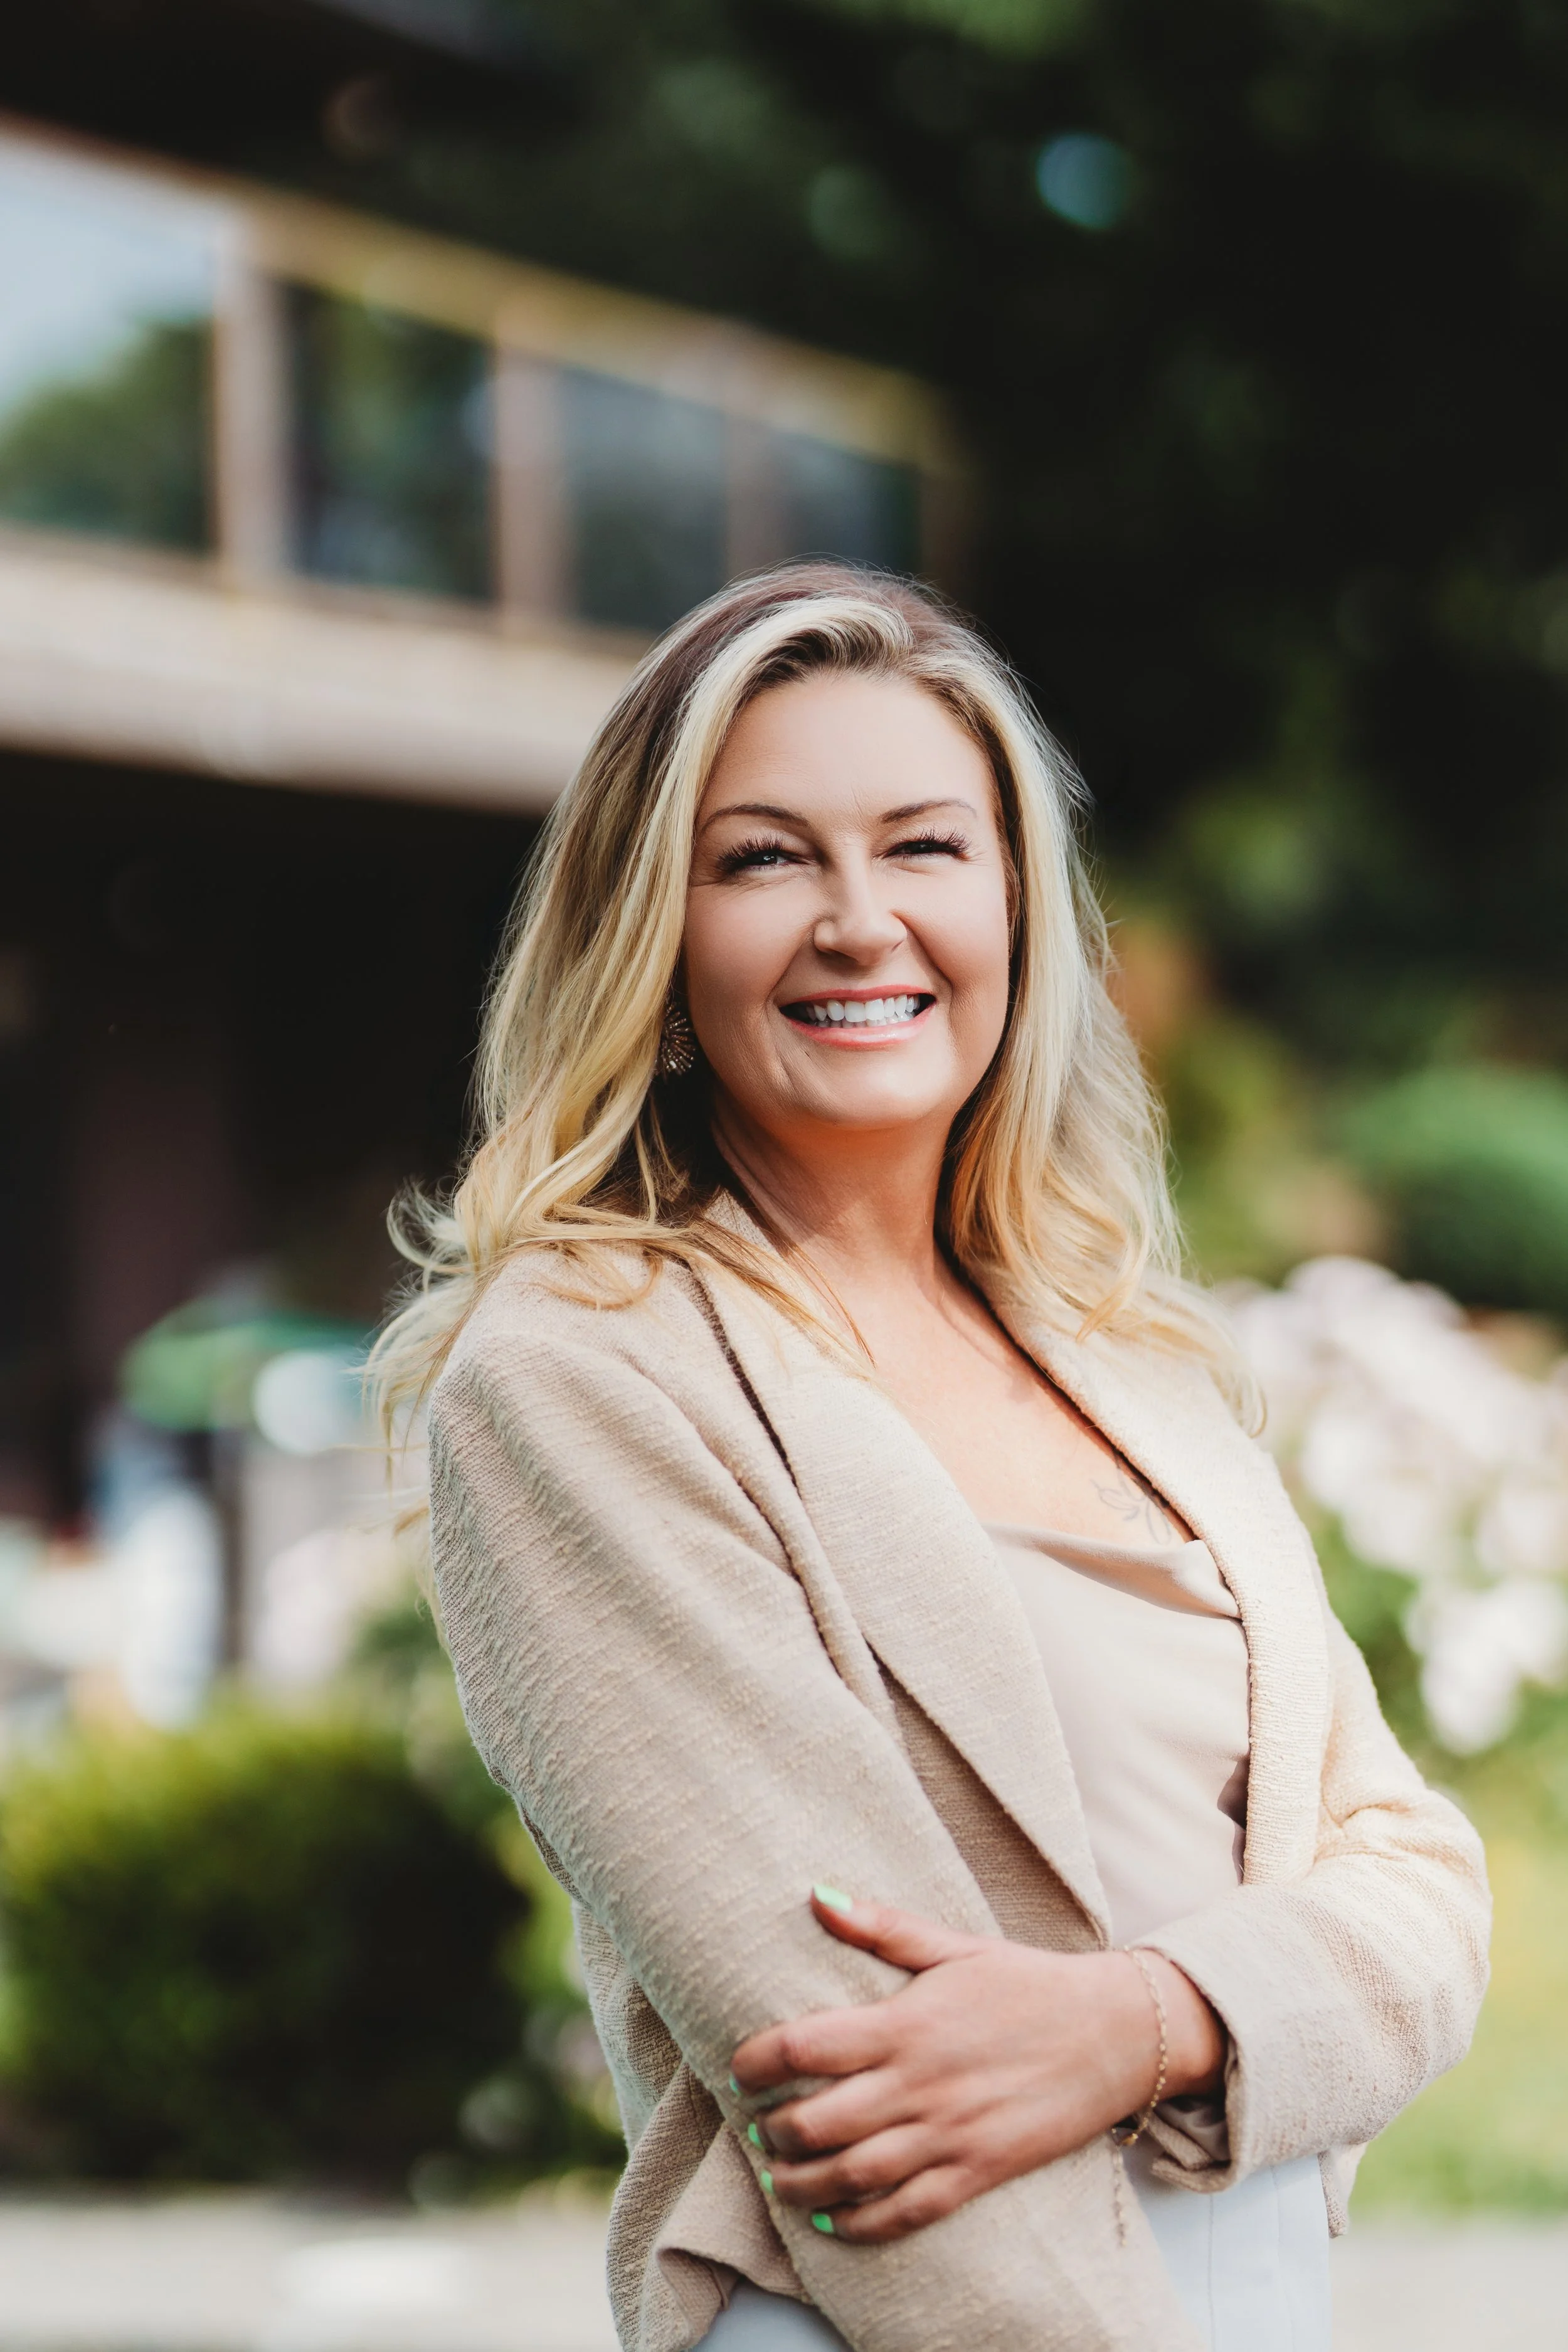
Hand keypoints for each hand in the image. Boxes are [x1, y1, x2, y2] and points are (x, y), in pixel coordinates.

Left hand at [730, 1889, 1224, 2243]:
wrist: (1113, 2033)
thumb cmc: (1028, 1983)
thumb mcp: (955, 1946)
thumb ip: (881, 1926)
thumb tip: (817, 1893)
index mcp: (908, 2024)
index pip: (808, 2046)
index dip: (759, 2061)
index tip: (741, 2067)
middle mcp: (921, 2084)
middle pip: (818, 2122)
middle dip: (774, 2132)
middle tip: (756, 2127)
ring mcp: (949, 2135)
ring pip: (852, 2176)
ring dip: (802, 2184)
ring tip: (778, 2177)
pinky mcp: (978, 2172)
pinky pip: (906, 2211)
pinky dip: (861, 2223)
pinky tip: (834, 2218)